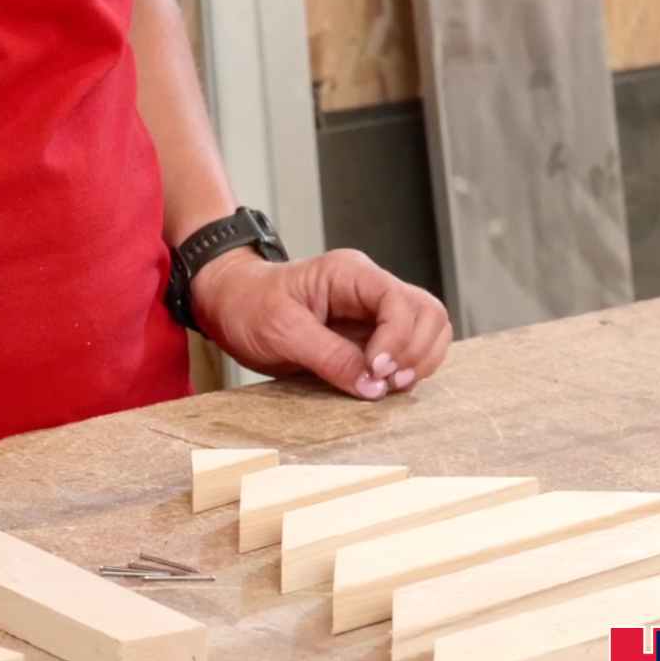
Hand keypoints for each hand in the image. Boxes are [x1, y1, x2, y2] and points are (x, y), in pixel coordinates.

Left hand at [190, 248, 450, 399]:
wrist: (230, 303)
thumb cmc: (248, 306)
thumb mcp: (281, 331)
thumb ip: (329, 357)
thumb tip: (373, 386)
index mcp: (349, 274)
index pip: (400, 301)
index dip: (398, 339)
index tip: (377, 371)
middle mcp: (370, 288)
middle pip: (428, 312)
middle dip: (417, 352)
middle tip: (388, 383)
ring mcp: (373, 311)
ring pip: (429, 328)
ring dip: (420, 361)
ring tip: (390, 386)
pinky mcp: (370, 334)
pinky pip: (409, 346)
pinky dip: (410, 366)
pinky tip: (386, 384)